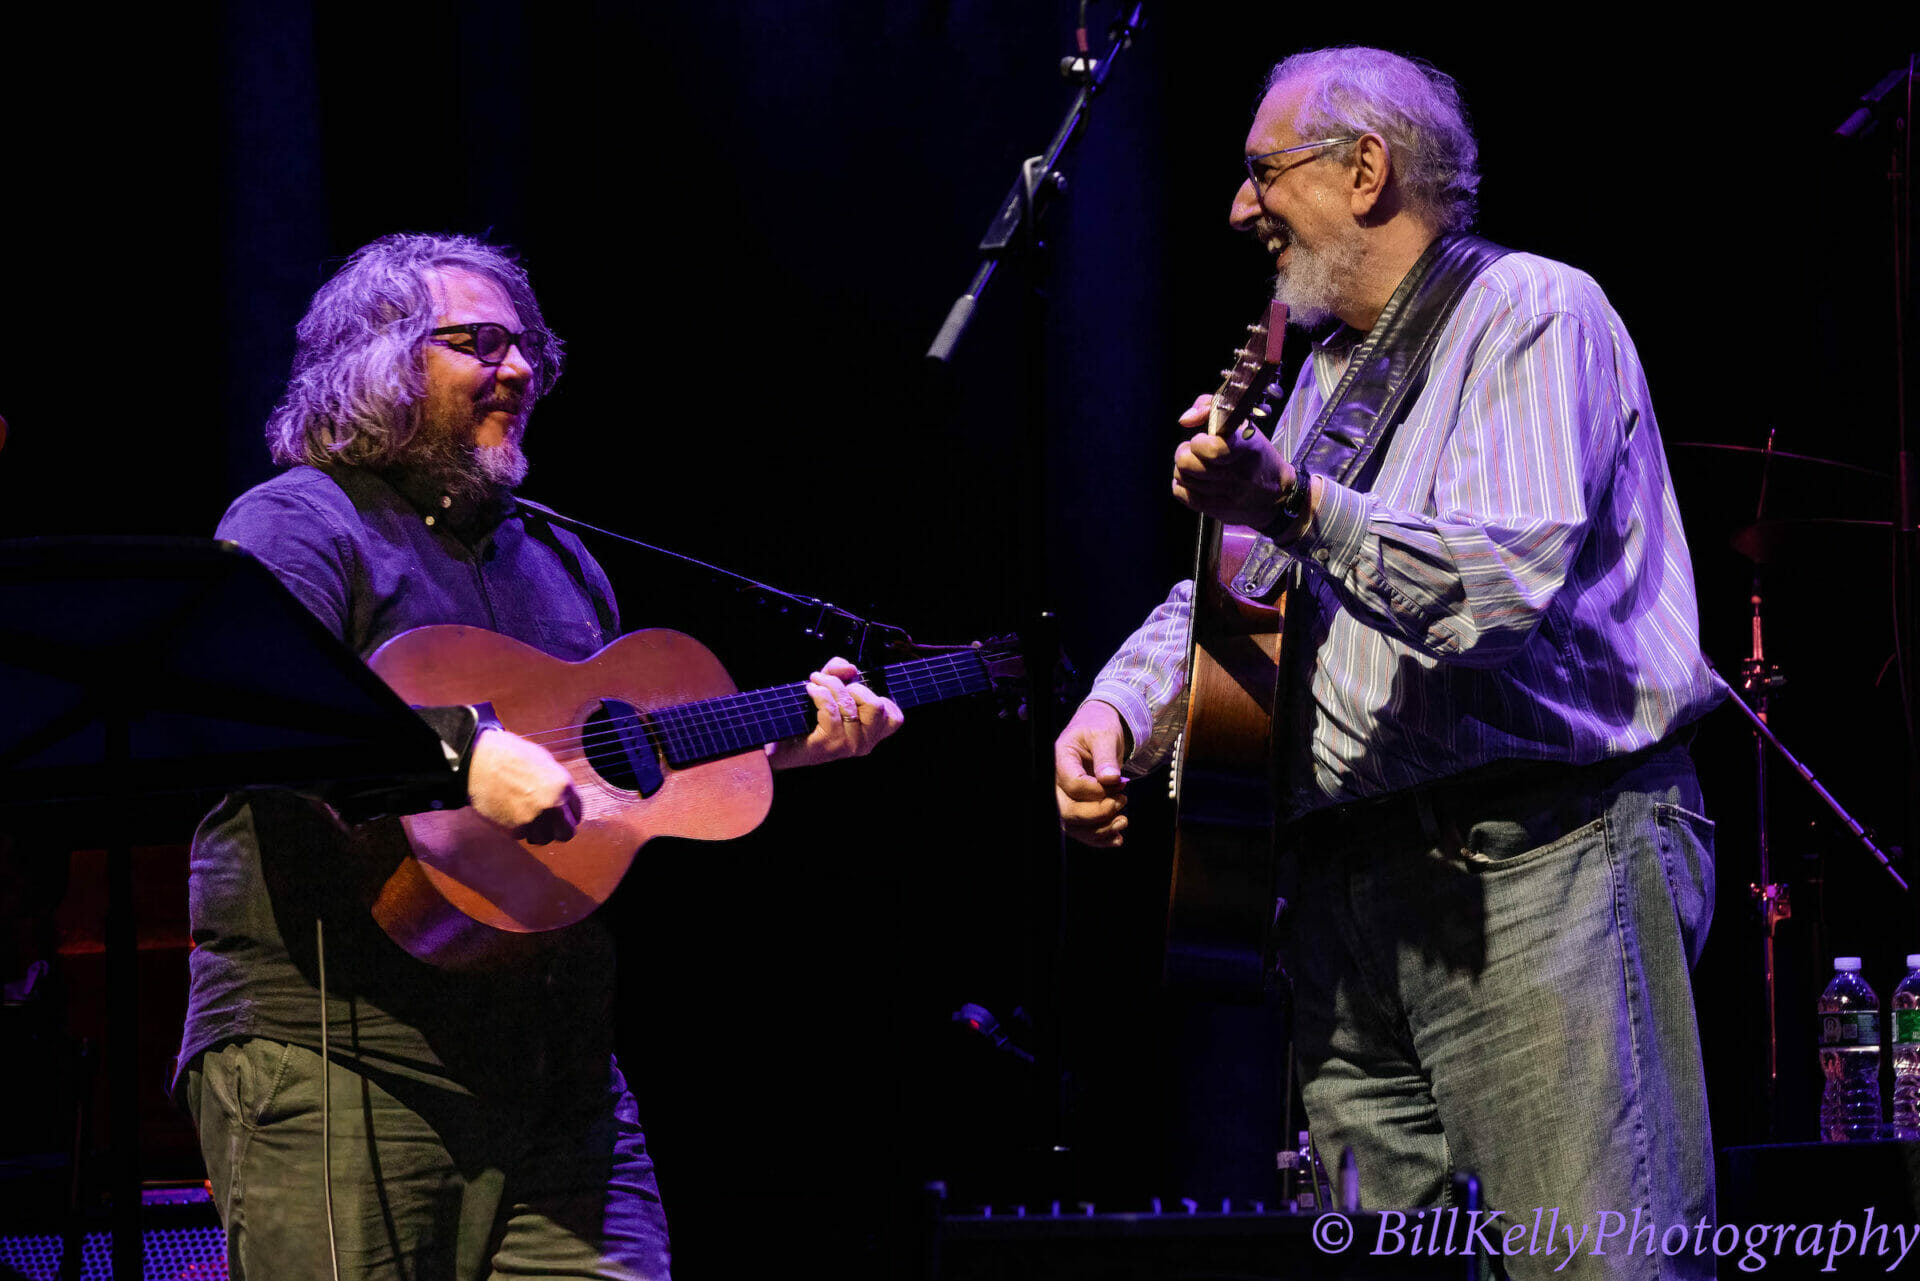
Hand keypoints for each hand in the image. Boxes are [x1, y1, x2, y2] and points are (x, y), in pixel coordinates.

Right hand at [467, 728, 581, 844]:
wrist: (479, 762)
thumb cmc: (509, 756)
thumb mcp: (543, 761)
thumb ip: (557, 783)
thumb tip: (564, 797)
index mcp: (564, 786)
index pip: (577, 813)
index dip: (568, 815)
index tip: (560, 816)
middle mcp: (554, 805)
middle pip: (566, 834)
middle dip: (557, 830)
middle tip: (546, 823)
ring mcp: (535, 819)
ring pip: (543, 839)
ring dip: (536, 831)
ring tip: (523, 814)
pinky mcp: (515, 829)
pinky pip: (522, 836)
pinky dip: (517, 829)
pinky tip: (509, 813)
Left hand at [767, 656, 904, 769]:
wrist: (779, 744)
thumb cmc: (808, 716)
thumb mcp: (830, 687)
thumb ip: (841, 671)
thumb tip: (851, 669)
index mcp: (872, 735)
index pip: (895, 718)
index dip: (877, 696)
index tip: (854, 690)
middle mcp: (864, 744)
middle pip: (876, 706)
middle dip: (854, 688)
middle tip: (833, 685)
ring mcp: (847, 747)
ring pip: (850, 705)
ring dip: (831, 686)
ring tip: (816, 683)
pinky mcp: (828, 745)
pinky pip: (830, 710)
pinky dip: (820, 694)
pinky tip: (810, 689)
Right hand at [1054, 699, 1129, 847]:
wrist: (1098, 729)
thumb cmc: (1098, 727)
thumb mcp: (1105, 735)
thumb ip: (1106, 757)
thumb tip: (1110, 778)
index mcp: (1060, 759)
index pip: (1073, 785)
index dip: (1097, 791)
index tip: (1119, 781)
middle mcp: (1056, 781)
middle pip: (1067, 810)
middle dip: (1098, 813)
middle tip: (1122, 799)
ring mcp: (1064, 796)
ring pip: (1073, 825)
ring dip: (1100, 830)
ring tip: (1123, 820)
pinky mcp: (1075, 806)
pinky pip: (1081, 829)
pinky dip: (1099, 837)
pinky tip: (1117, 837)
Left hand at [1172, 393, 1294, 528]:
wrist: (1278, 496)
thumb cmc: (1257, 455)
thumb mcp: (1244, 424)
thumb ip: (1212, 408)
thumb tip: (1185, 419)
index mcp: (1246, 448)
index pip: (1211, 449)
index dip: (1199, 443)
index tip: (1204, 439)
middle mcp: (1237, 474)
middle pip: (1187, 463)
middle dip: (1185, 453)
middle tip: (1194, 452)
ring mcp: (1227, 495)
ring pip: (1183, 478)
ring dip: (1183, 468)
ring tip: (1195, 465)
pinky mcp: (1218, 510)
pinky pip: (1182, 495)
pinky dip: (1181, 485)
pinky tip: (1192, 480)